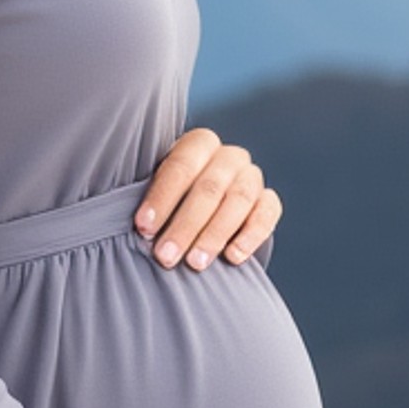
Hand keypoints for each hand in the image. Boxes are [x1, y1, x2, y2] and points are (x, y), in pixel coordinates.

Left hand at [134, 130, 281, 271]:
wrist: (206, 215)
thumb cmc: (173, 203)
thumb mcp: (162, 195)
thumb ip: (153, 204)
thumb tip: (139, 229)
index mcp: (198, 144)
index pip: (181, 166)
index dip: (162, 198)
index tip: (144, 228)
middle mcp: (228, 157)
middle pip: (209, 187)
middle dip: (185, 225)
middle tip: (166, 256)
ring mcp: (252, 177)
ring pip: (238, 201)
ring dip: (215, 234)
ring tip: (195, 263)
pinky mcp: (269, 202)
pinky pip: (267, 215)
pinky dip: (250, 236)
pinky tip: (232, 257)